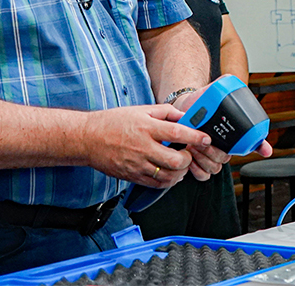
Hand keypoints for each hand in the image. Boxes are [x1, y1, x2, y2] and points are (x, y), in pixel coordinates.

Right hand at [82, 104, 209, 187]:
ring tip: (180, 164)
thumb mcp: (140, 110)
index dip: (195, 137)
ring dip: (180, 172)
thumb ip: (165, 112)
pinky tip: (169, 173)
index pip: (177, 133)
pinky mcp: (132, 176)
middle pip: (175, 160)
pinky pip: (156, 184)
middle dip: (188, 158)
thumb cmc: (114, 122)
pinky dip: (168, 181)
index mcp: (146, 128)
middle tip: (188, 153)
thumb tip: (184, 116)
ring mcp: (137, 164)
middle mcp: (143, 147)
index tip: (206, 138)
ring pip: (167, 176)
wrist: (88, 139)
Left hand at [172, 84, 273, 181]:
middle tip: (202, 140)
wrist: (183, 109)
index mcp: (232, 134)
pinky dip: (197, 169)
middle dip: (212, 151)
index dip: (258, 147)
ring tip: (192, 145)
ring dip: (203, 158)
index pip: (250, 144)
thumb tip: (235, 81)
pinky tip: (190, 157)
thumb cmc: (201, 104)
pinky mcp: (198, 164)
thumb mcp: (214, 94)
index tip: (255, 149)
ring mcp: (211, 157)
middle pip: (225, 158)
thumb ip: (225, 87)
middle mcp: (224, 148)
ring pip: (215, 167)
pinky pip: (203, 175)